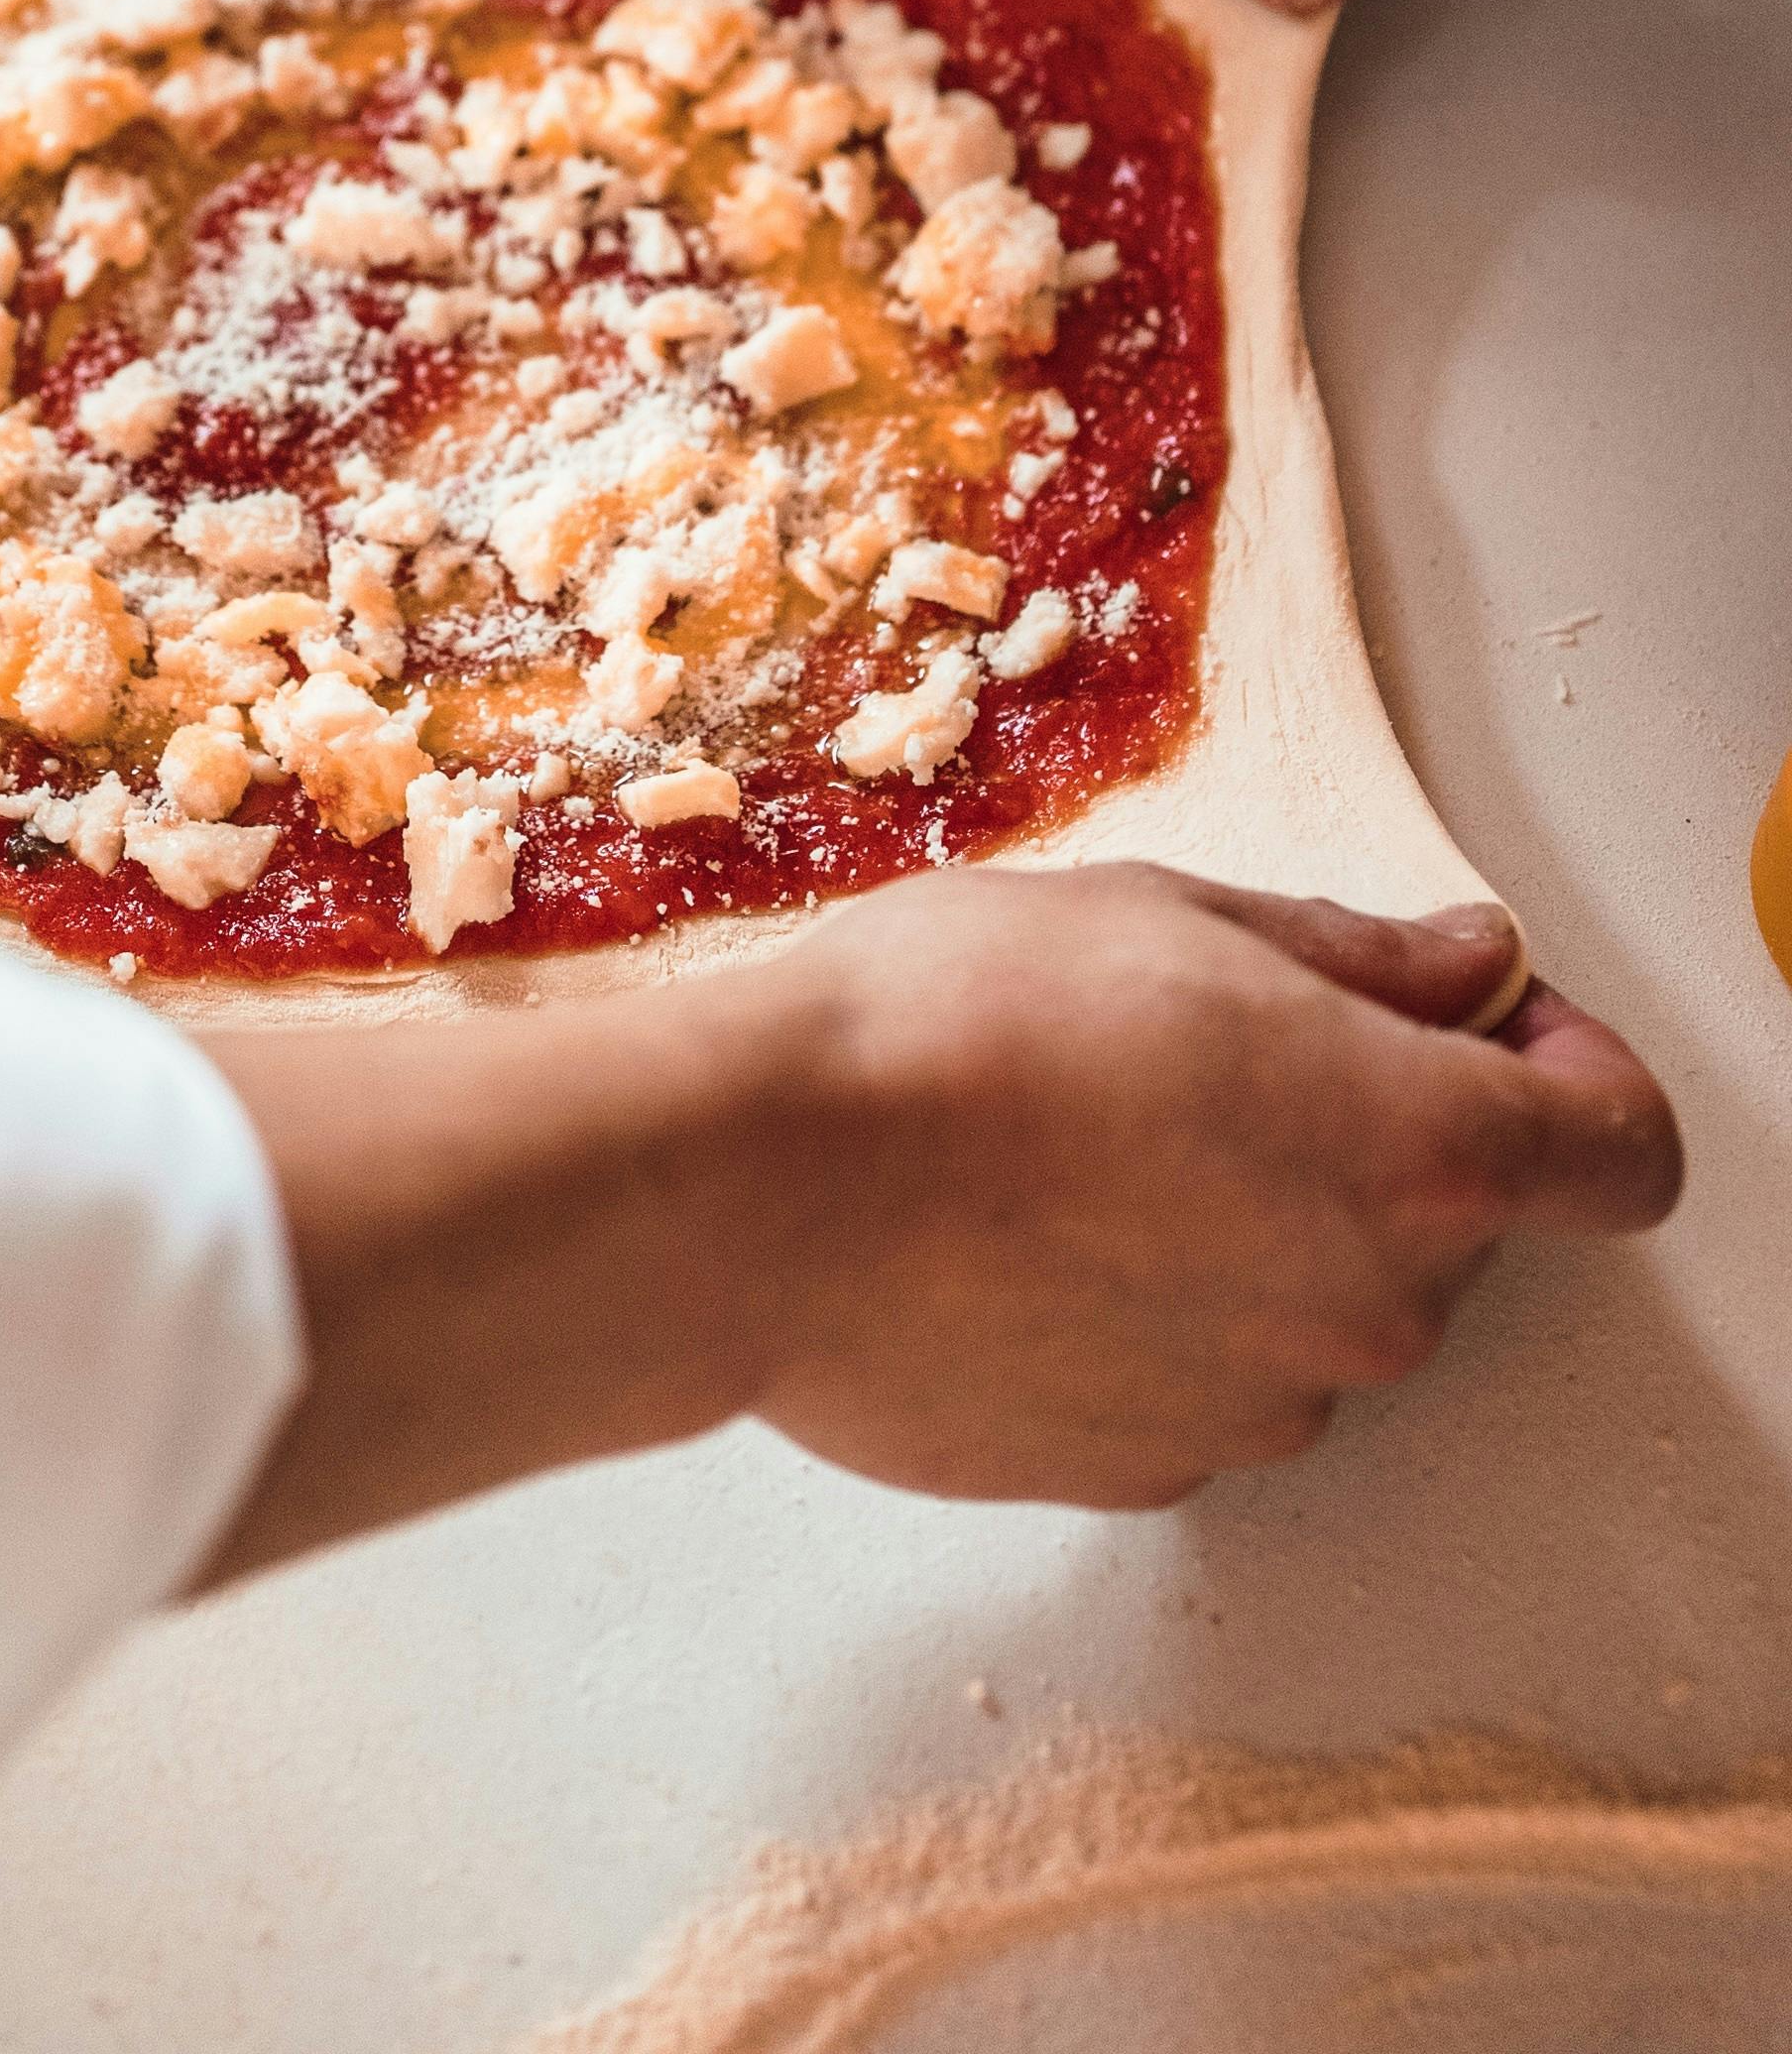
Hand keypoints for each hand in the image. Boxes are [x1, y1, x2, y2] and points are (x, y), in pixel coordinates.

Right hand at [737, 866, 1677, 1508]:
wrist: (765, 1189)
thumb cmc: (951, 1025)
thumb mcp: (1167, 917)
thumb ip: (1354, 960)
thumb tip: (1460, 974)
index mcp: (1411, 1145)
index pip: (1620, 1147)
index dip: (1574, 1071)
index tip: (1493, 1024)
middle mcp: (1370, 1303)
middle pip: (1452, 1221)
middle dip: (1369, 1129)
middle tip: (1211, 1043)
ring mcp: (1262, 1405)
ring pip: (1317, 1300)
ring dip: (1252, 1224)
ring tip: (1083, 1138)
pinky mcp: (1151, 1469)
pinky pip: (1205, 1374)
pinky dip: (1155, 1308)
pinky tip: (1032, 1230)